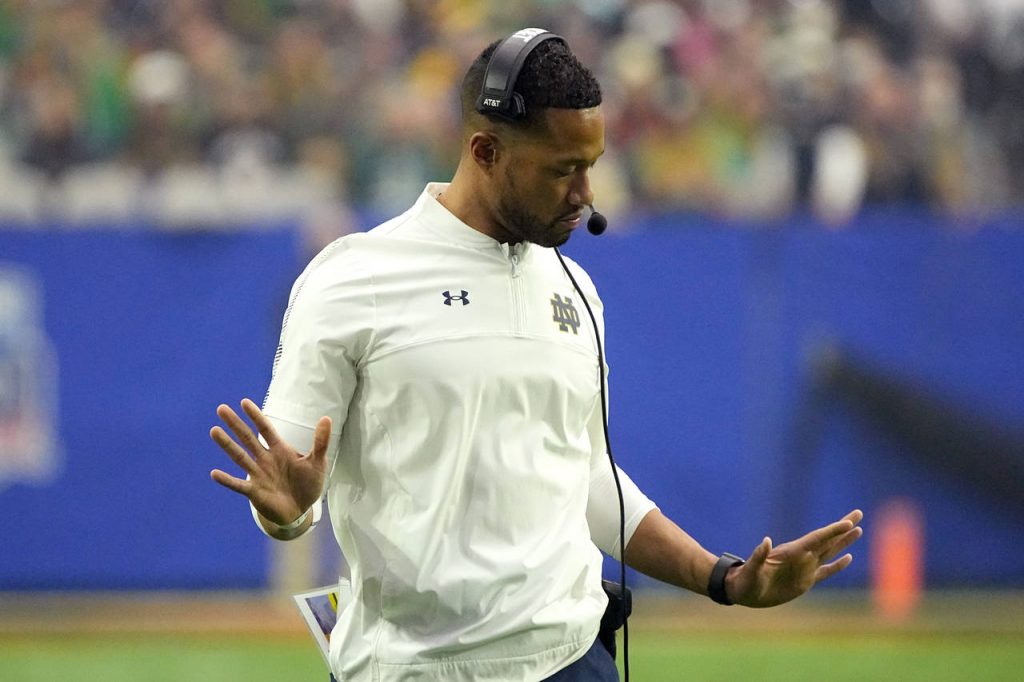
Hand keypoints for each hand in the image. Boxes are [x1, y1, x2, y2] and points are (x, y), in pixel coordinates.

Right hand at [209, 398, 331, 525]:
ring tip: (214, 430)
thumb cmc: (307, 484)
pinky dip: (227, 480)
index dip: (256, 416)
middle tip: (221, 408)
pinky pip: (238, 485)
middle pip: (248, 438)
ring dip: (227, 445)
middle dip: (235, 424)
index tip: (244, 402)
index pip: (266, 429)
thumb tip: (327, 418)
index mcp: (279, 450)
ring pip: (240, 457)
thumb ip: (320, 442)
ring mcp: (258, 475)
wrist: (300, 510)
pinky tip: (214, 473)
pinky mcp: (254, 492)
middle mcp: (265, 459)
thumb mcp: (317, 462)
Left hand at [725, 509, 863, 607]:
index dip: (833, 531)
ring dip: (844, 541)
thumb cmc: (744, 580)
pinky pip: (826, 571)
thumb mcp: (750, 570)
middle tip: (859, 512)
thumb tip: (766, 540)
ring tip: (858, 529)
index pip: (817, 538)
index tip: (848, 522)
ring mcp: (804, 568)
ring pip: (830, 552)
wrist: (743, 591)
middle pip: (828, 539)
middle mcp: (801, 557)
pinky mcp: (805, 581)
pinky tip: (848, 558)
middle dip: (843, 527)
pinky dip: (838, 566)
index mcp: (791, 552)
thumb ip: (758, 556)